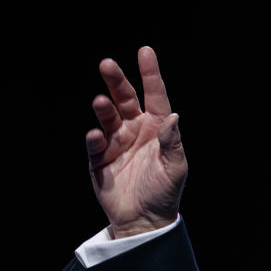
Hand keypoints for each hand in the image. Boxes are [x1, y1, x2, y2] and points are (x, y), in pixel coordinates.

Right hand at [86, 46, 186, 237]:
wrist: (144, 220)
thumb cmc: (165, 192)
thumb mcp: (176, 168)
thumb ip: (173, 142)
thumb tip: (173, 116)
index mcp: (158, 128)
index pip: (155, 96)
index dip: (150, 74)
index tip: (145, 51)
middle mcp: (136, 129)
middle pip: (124, 99)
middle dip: (116, 81)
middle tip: (107, 64)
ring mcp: (116, 142)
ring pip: (107, 117)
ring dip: (103, 108)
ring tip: (100, 102)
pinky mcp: (99, 158)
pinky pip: (95, 143)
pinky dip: (94, 138)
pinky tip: (97, 136)